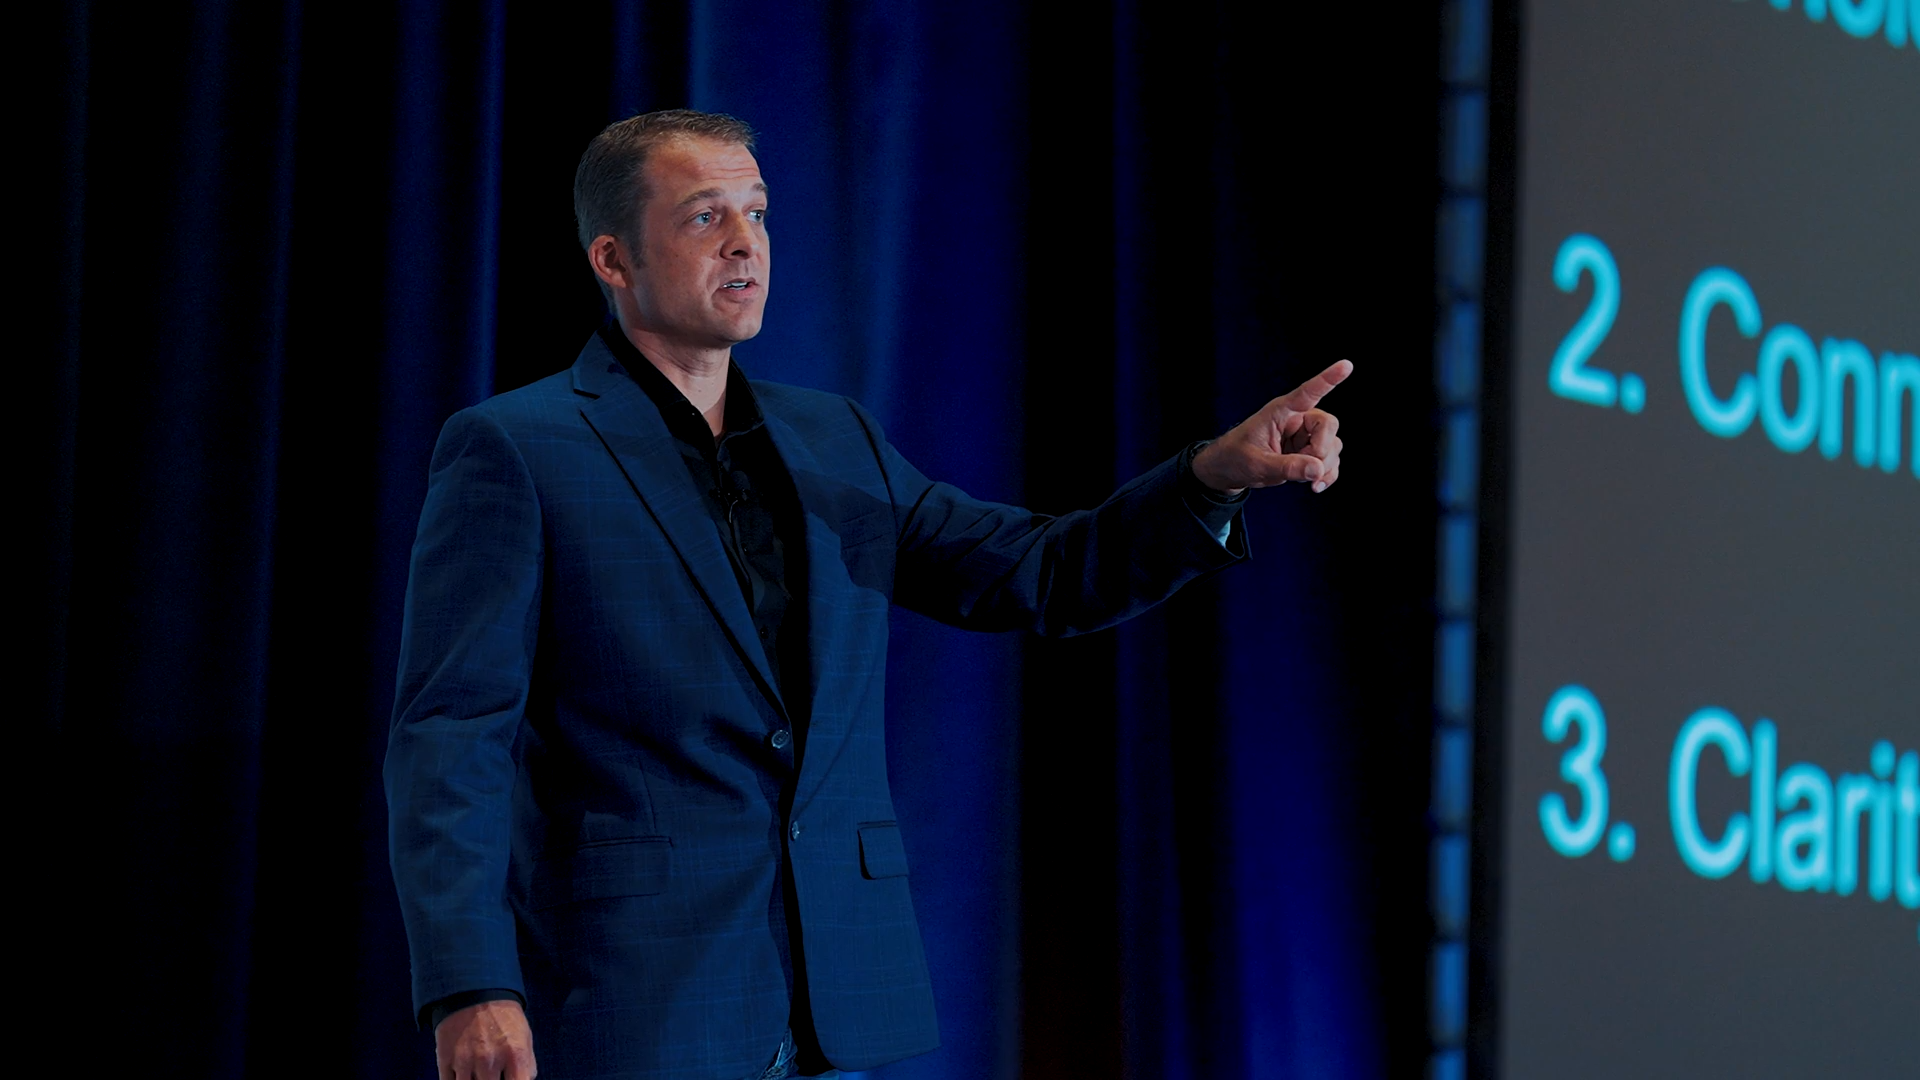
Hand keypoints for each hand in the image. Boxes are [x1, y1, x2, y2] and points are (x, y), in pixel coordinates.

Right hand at [436, 999, 536, 1079]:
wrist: (474, 991)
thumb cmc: (503, 1017)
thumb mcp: (524, 1037)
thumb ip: (526, 1066)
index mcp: (514, 1055)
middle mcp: (490, 1061)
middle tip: (491, 1074)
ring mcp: (465, 1062)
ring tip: (477, 1073)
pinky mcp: (445, 1060)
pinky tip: (463, 1073)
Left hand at [1191, 360, 1350, 495]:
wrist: (1229, 471)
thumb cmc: (1236, 457)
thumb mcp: (1258, 464)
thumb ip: (1287, 466)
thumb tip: (1318, 469)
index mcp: (1281, 411)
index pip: (1307, 392)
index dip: (1328, 379)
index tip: (1346, 365)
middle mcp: (1297, 419)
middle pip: (1329, 424)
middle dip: (1322, 449)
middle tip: (1305, 466)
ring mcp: (1306, 436)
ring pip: (1333, 446)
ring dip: (1324, 466)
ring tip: (1302, 479)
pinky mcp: (1309, 453)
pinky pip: (1331, 461)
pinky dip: (1327, 475)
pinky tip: (1315, 486)